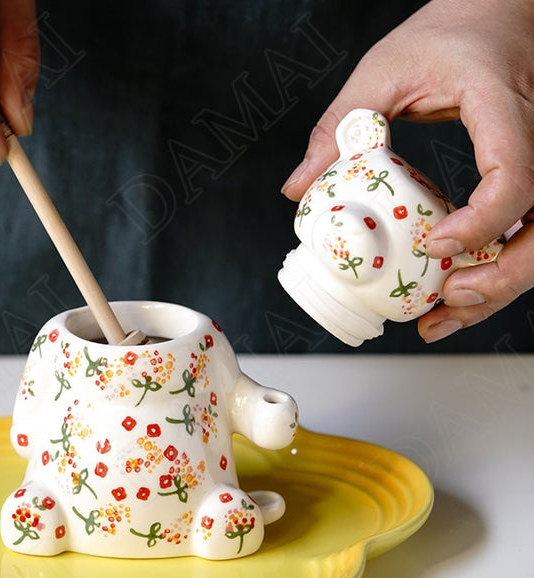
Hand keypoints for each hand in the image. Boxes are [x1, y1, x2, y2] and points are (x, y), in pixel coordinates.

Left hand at [281, 0, 533, 342]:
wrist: (495, 13)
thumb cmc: (449, 32)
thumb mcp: (383, 69)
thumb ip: (340, 124)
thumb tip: (299, 187)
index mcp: (503, 103)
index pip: (513, 171)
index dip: (481, 221)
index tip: (437, 245)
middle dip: (503, 276)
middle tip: (448, 299)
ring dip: (499, 287)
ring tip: (442, 316)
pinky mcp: (530, 175)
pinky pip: (523, 231)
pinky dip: (495, 271)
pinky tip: (456, 296)